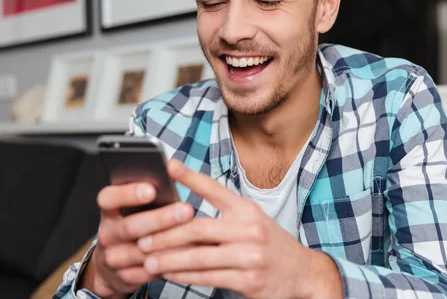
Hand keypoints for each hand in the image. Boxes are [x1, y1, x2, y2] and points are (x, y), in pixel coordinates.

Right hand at [81, 178, 194, 296]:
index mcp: (108, 211)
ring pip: (142, 252)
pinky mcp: (124, 278)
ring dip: (170, 243)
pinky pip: (149, 272)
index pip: (108, 198)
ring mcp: (113, 258)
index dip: (128, 193)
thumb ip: (148, 197)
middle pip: (130, 227)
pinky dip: (169, 263)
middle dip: (160, 219)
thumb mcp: (132, 210)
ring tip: (195, 235)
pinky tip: (189, 256)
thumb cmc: (133, 225)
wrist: (111, 265)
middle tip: (186, 210)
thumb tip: (174, 176)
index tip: (152, 189)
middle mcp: (106, 234)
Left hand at [136, 160, 342, 298]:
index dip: (190, 177)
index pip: (215, 189)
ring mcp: (250, 256)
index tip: (168, 165)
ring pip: (200, 256)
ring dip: (169, 258)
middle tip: (142, 237)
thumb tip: (184, 210)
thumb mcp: (253, 219)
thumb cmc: (270, 244)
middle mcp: (249, 229)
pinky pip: (208, 277)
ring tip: (148, 259)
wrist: (304, 274)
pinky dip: (184, 275)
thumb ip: (223, 213)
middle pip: (198, 228)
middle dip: (166, 234)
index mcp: (247, 209)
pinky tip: (169, 273)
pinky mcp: (248, 280)